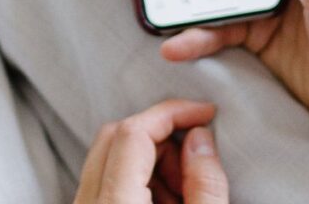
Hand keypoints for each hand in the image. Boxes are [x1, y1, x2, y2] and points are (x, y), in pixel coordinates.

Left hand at [73, 99, 227, 203]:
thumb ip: (205, 185)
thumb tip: (200, 138)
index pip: (133, 132)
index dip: (172, 113)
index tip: (204, 113)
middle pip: (114, 138)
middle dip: (160, 138)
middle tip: (194, 164)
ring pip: (106, 159)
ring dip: (149, 162)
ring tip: (183, 195)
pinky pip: (103, 184)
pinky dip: (136, 181)